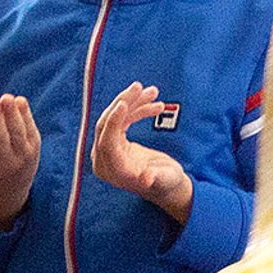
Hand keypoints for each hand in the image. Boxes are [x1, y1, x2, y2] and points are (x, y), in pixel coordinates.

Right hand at [0, 91, 40, 228]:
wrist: (8, 189)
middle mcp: (4, 165)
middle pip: (0, 140)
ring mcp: (21, 158)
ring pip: (17, 134)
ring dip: (11, 115)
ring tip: (5, 98)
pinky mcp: (33, 149)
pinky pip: (30, 130)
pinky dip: (25, 116)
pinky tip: (19, 101)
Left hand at [87, 82, 189, 218]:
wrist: (166, 185)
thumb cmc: (167, 184)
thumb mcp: (165, 180)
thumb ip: (156, 178)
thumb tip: (147, 178)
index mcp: (114, 171)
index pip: (106, 141)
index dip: (113, 122)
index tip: (123, 103)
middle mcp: (105, 161)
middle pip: (107, 125)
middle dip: (123, 103)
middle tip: (140, 87)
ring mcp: (108, 151)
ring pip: (114, 119)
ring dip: (133, 103)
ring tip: (153, 92)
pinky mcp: (114, 143)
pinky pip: (121, 120)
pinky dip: (136, 110)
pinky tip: (153, 104)